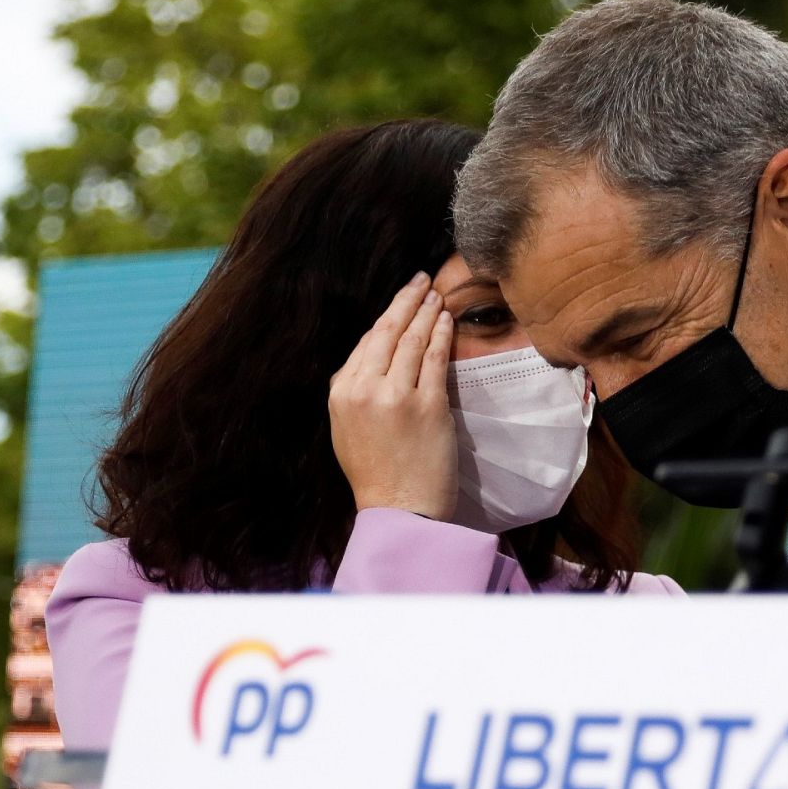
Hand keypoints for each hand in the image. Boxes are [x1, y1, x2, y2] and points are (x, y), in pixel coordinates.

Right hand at [328, 272, 459, 519]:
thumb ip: (355, 391)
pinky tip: (447, 319)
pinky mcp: (428, 405)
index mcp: (341, 393)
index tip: (401, 300)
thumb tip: (373, 356)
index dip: (386, 316)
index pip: (365, 343)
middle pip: (387, 332)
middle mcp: (364, 389)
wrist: (399, 508)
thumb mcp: (347, 429)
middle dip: (406, 301)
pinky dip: (441, 335)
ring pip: (412, 340)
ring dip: (427, 312)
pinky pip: (435, 359)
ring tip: (437, 295)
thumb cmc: (376, 473)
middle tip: (421, 280)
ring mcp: (396, 395)